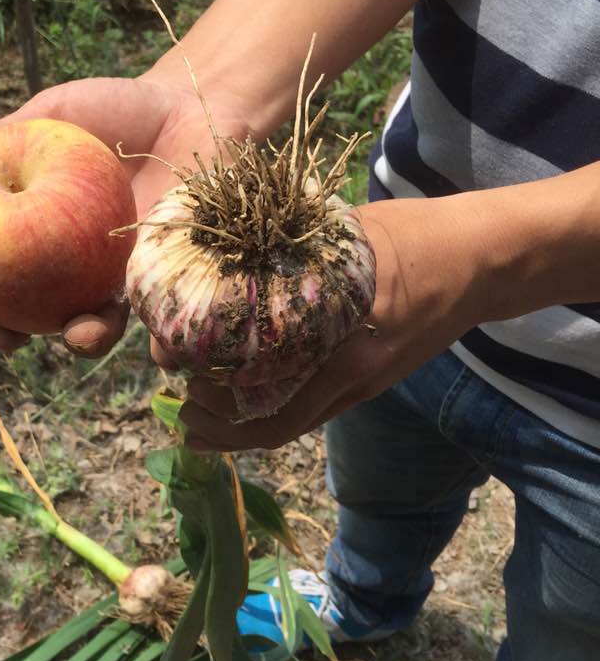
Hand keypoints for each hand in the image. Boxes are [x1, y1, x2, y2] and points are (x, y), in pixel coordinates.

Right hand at [0, 75, 255, 356]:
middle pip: (63, 322)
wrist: (188, 102)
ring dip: (95, 339)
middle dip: (41, 340)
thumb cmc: (114, 111)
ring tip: (85, 334)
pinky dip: (164, 335)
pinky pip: (171, 308)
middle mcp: (92, 269)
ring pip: (115, 323)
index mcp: (53, 243)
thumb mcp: (50, 119)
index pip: (18, 293)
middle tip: (28, 338)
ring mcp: (138, 272)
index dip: (0, 320)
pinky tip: (158, 344)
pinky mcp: (181, 267)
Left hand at [179, 193, 494, 450]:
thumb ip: (295, 255)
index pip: (273, 404)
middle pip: (273, 424)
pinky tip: (240, 394)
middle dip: (217, 421)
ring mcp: (361, 384)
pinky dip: (269, 408)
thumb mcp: (350, 236)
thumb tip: (231, 252)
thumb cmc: (418, 237)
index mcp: (344, 348)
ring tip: (193, 409)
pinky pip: (311, 405)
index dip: (220, 409)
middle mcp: (351, 378)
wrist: (484, 262)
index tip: (177, 385)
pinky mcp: (367, 379)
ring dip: (238, 424)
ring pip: (290, 422)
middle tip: (175, 397)